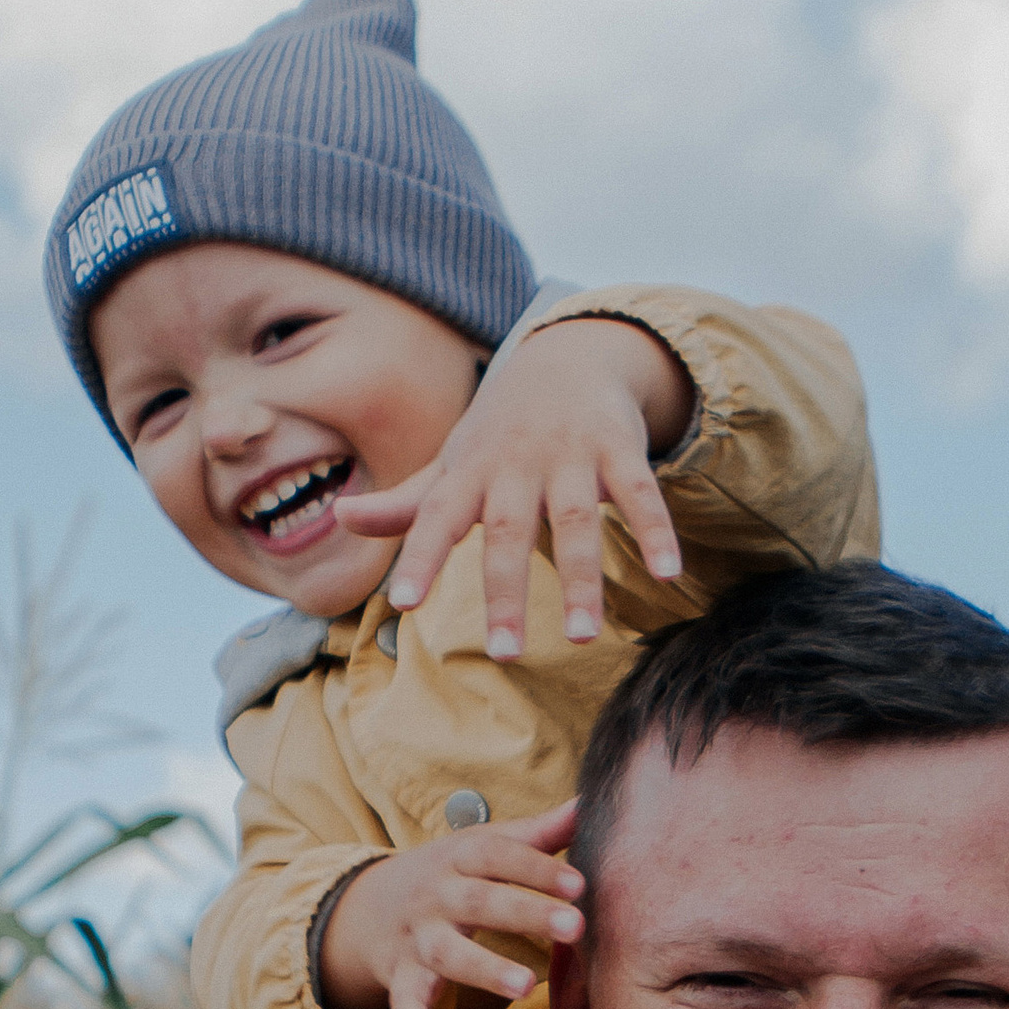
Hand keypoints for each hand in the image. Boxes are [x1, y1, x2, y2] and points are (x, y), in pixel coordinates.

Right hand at [318, 801, 585, 1008]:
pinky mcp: (401, 976)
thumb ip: (539, 832)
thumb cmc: (453, 874)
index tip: (580, 884)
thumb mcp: (486, 846)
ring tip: (525, 987)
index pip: (499, 856)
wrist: (373, 905)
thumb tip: (590, 801)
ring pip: (447, 953)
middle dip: (525, 913)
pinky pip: (403, 1002)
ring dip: (484, 968)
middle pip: (479, 901)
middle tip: (575, 927)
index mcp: (460, 857)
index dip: (538, 869)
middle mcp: (437, 895)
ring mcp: (418, 937)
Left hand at [335, 316, 691, 656]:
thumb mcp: (453, 463)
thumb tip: (339, 519)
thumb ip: (407, 503)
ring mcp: (571, 455)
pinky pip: (642, 495)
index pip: (437, 518)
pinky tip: (669, 576)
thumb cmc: (500, 429)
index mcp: (470, 472)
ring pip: (578, 522)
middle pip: (509, 532)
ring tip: (584, 638)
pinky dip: (657, 533)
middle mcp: (518, 463)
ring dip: (583, 579)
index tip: (404, 605)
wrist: (567, 355)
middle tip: (505, 653)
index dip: (420, 558)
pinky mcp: (620, 449)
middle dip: (506, 592)